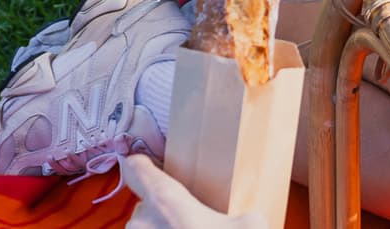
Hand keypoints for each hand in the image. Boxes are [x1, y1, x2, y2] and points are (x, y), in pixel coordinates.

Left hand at [119, 154, 265, 228]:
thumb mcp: (252, 225)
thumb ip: (242, 214)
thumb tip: (246, 220)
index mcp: (166, 202)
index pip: (136, 168)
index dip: (143, 166)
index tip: (148, 166)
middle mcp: (142, 224)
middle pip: (145, 207)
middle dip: (165, 217)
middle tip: (193, 226)